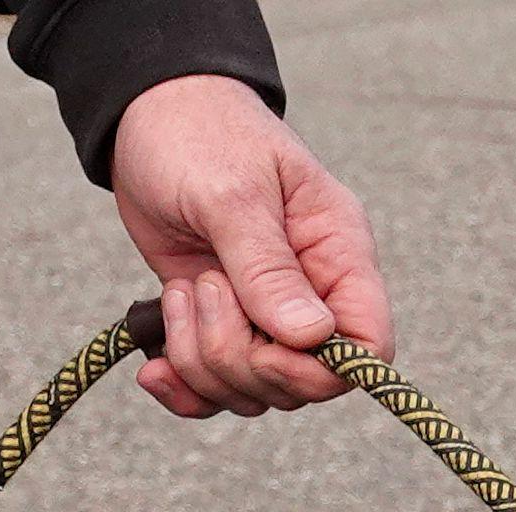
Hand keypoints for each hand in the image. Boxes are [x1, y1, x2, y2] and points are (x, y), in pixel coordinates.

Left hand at [110, 75, 393, 417]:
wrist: (146, 115)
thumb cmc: (200, 135)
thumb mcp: (232, 193)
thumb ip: (268, 267)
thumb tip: (312, 337)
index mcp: (338, 255)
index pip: (368, 347)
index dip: (321, 370)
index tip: (266, 346)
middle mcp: (312, 296)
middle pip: (302, 384)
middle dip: (241, 359)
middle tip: (203, 288)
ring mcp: (265, 319)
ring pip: (254, 393)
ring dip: (201, 364)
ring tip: (177, 294)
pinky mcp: (222, 328)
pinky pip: (215, 392)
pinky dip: (183, 389)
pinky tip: (153, 367)